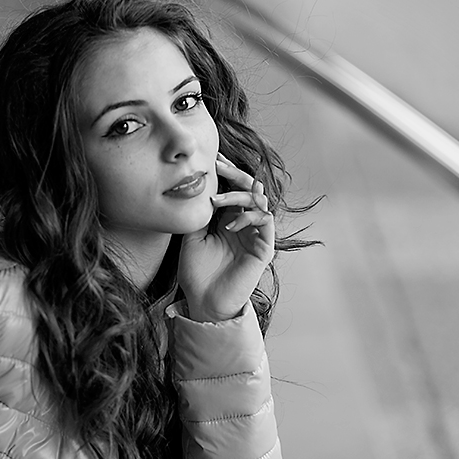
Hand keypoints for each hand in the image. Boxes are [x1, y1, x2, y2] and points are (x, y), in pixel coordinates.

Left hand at [178, 152, 274, 321]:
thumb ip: (202, 212)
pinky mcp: (264, 248)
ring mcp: (257, 235)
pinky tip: (229, 224)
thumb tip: (201, 184)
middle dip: (235, 174)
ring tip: (215, 202)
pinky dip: (248, 217)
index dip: (227, 173)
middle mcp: (246, 224)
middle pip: (250, 189)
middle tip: (219, 165)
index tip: (214, 158)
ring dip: (237, 197)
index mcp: (231, 218)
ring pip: (258, 202)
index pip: (234, 189)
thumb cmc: (196, 271)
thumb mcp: (193, 234)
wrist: (202, 300)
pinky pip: (265, 222)